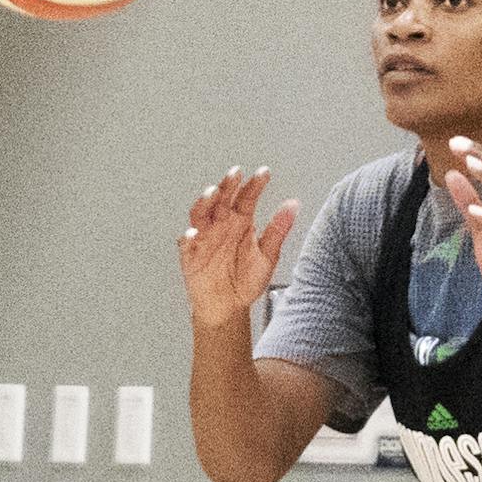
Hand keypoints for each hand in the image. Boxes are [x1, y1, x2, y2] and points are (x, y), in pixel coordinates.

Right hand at [178, 166, 299, 328]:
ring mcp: (204, 238)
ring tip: (214, 193)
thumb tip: (293, 205)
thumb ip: (278, 230)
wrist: (229, 307)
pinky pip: (187, 244)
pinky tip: (194, 233)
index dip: (254, 184)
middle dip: (228, 185)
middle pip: (222, 199)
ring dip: (205, 202)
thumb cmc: (246, 281)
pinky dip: (188, 237)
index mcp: (240, 222)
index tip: (264, 173)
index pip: (246, 198)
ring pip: (201, 214)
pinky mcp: (190, 255)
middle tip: (236, 174)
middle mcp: (221, 225)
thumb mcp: (268, 256)